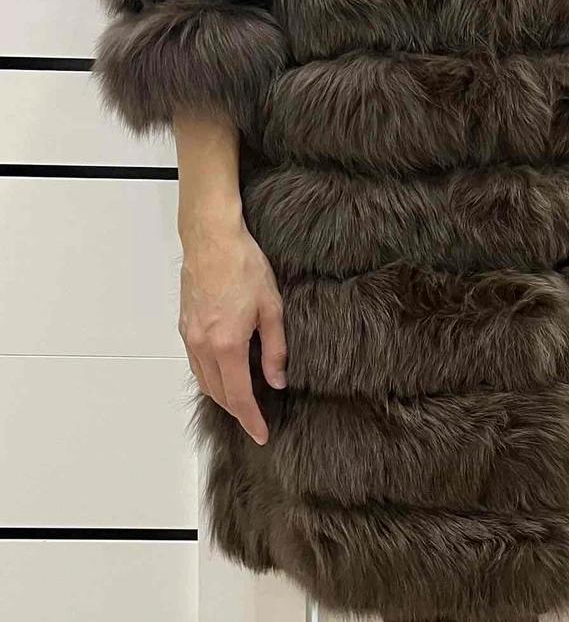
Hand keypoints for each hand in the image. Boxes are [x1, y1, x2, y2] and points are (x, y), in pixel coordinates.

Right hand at [178, 205, 286, 444]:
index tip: (261, 435)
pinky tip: (224, 372)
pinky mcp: (184, 326)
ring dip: (222, 395)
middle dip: (237, 411)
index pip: (239, 396)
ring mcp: (189, 336)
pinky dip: (210, 376)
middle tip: (256, 419)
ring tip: (243, 400)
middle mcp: (202, 346)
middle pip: (218, 393)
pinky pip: (195, 363)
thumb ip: (275, 348)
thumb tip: (277, 381)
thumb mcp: (272, 307)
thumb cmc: (245, 266)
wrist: (212, 240)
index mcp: (227, 344)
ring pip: (204, 380)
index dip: (251, 419)